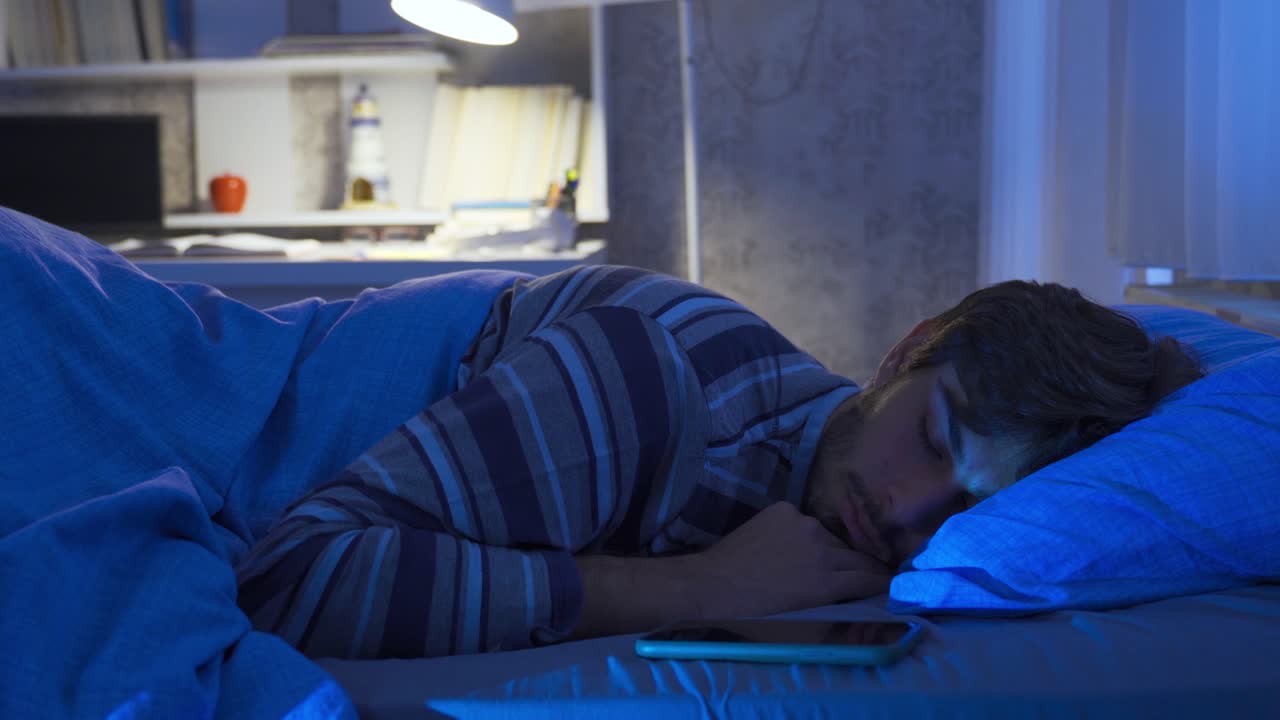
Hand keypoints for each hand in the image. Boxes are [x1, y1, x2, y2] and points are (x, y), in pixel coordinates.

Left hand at [686, 502, 892, 618]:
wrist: (713, 583)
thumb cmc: (755, 614)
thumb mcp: (802, 624)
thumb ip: (836, 611)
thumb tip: (862, 603)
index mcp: (826, 581)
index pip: (870, 578)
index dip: (881, 583)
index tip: (887, 586)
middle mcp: (821, 547)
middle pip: (857, 557)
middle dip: (864, 568)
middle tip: (866, 575)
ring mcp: (803, 523)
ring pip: (831, 538)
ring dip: (831, 550)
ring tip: (816, 563)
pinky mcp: (785, 509)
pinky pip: (805, 523)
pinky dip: (803, 535)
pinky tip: (787, 547)